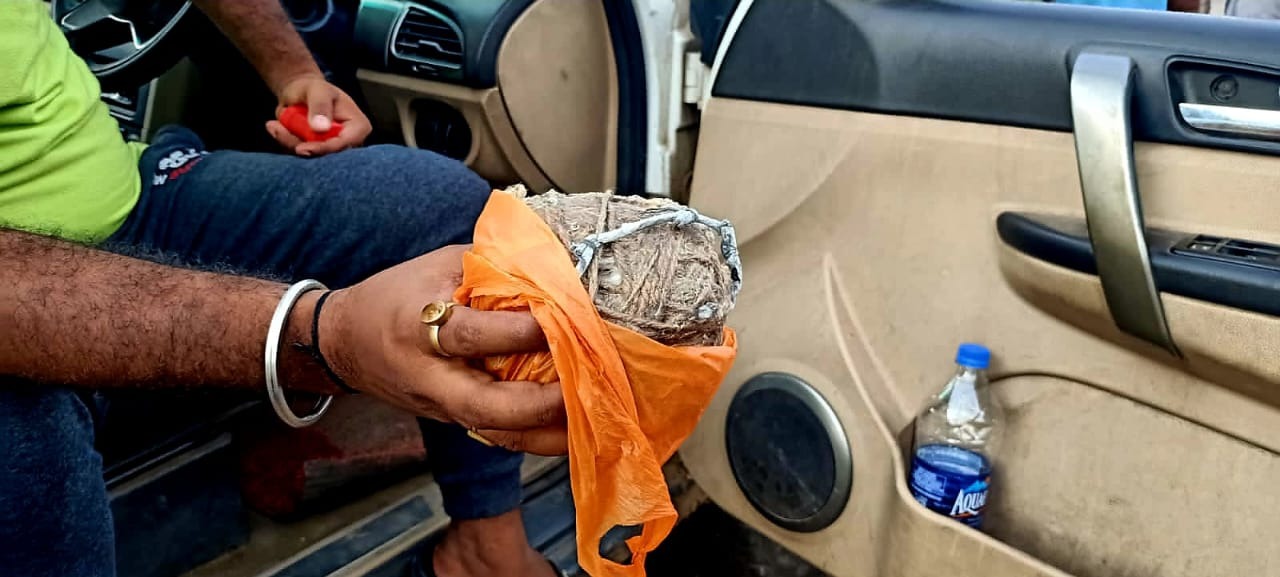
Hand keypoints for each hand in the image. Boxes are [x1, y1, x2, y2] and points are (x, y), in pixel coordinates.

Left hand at [266, 73, 372, 156]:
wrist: (300, 92)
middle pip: (328, 156)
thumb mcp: (317, 90)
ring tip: (275, 125)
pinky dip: (285, 143)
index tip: (302, 148)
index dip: (325, 148)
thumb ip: (320, 106)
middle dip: (301, 146)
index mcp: (358, 127)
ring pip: (311, 158)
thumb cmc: (313, 88)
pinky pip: (300, 156)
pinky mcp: (316, 154)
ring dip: (289, 143)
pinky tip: (276, 127)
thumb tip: (321, 128)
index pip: (345, 144)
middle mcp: (348, 142)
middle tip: (278, 130)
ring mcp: (332, 150)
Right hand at [319, 245, 567, 454]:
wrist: (345, 341)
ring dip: (545, 432)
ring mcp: (440, 407)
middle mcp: (429, 377)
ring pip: (495, 434)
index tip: (564, 319)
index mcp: (419, 329)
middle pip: (483, 407)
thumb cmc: (397, 294)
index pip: (472, 336)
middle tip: (583, 385)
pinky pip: (498, 436)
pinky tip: (573, 427)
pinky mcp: (452, 421)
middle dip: (538, 403)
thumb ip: (495, 267)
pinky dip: (537, 436)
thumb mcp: (440, 265)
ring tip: (591, 415)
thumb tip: (557, 266)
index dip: (521, 332)